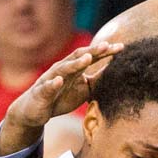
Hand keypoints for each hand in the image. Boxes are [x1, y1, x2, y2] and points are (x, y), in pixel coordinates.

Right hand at [0, 41, 123, 154]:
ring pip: (64, 69)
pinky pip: (47, 87)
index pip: (91, 57)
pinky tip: (59, 80)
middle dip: (92, 51)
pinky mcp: (42, 92)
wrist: (35, 111)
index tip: (121, 48)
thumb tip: (114, 72)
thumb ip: (97, 80)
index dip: (105, 52)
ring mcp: (51, 79)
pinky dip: (53, 83)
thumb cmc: (60, 98)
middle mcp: (62, 70)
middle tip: (106, 45)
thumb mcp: (83, 89)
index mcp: (74, 69)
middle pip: (78, 57)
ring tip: (88, 59)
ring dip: (75, 63)